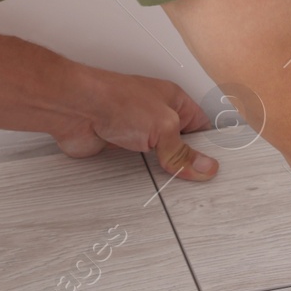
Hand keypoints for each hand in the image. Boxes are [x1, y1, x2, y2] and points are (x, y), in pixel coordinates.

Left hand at [54, 66, 220, 180]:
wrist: (75, 109)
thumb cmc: (115, 100)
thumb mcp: (163, 126)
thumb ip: (182, 151)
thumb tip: (205, 167)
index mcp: (174, 102)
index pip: (201, 128)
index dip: (209, 148)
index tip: (214, 169)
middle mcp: (157, 117)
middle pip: (180, 146)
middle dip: (185, 164)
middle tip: (196, 184)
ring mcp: (137, 133)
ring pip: (158, 160)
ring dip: (162, 173)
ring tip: (174, 191)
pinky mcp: (118, 149)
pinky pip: (137, 169)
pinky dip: (141, 179)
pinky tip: (148, 189)